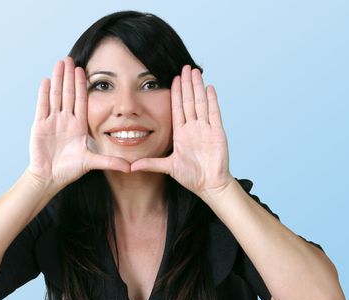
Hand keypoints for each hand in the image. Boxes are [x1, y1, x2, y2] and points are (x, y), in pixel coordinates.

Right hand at [28, 57, 129, 187]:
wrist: (49, 178)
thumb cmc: (69, 170)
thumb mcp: (92, 162)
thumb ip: (110, 162)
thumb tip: (130, 168)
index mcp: (78, 126)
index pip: (81, 101)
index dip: (82, 86)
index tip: (84, 71)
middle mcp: (65, 120)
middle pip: (68, 94)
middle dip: (69, 76)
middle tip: (70, 58)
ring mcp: (52, 121)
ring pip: (56, 96)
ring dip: (58, 79)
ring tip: (60, 63)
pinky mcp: (40, 126)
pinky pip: (42, 106)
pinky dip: (44, 93)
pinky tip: (46, 80)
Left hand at [131, 65, 233, 195]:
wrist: (209, 184)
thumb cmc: (191, 177)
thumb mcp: (168, 167)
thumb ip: (151, 164)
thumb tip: (131, 167)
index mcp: (181, 133)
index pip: (177, 108)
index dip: (176, 93)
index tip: (173, 79)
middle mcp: (193, 128)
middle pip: (189, 101)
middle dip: (187, 84)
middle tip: (185, 67)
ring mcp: (205, 129)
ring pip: (201, 103)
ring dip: (198, 87)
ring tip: (195, 72)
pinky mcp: (217, 132)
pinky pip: (214, 113)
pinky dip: (212, 101)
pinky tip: (209, 88)